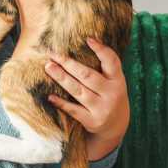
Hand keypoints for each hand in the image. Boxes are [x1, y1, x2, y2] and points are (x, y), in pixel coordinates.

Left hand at [43, 37, 129, 160]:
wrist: (115, 127)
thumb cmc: (109, 96)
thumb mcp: (113, 82)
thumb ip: (103, 67)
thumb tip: (85, 42)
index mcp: (118, 81)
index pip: (112, 62)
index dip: (101, 50)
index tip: (88, 39)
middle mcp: (112, 94)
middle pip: (87, 75)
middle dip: (68, 63)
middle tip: (52, 53)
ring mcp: (102, 108)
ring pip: (78, 90)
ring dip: (61, 77)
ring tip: (49, 67)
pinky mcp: (92, 121)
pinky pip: (73, 110)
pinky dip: (61, 103)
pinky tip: (50, 96)